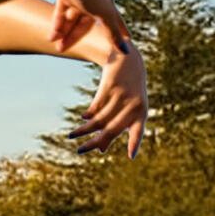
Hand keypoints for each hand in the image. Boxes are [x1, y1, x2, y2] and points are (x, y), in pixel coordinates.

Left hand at [47, 0, 128, 57]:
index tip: (127, 38)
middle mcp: (93, 0)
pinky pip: (61, 12)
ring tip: (54, 44)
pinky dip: (57, 24)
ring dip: (62, 32)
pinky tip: (51, 35)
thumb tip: (126, 51)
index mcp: (106, 3)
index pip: (114, 21)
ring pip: (71, 19)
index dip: (118, 31)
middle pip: (84, 23)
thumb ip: (113, 32)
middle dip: (73, 37)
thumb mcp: (104, 14)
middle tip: (61, 50)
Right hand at [68, 33, 148, 157]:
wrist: (128, 59)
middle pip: (111, 129)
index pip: (138, 131)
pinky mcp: (110, 86)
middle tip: (80, 151)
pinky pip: (96, 105)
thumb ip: (116, 127)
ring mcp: (122, 96)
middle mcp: (133, 106)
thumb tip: (102, 150)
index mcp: (141, 113)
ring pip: (100, 119)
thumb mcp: (127, 108)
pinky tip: (84, 118)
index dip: (134, 144)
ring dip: (84, 129)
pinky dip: (89, 114)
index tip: (131, 156)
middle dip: (93, 142)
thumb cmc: (129, 90)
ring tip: (73, 135)